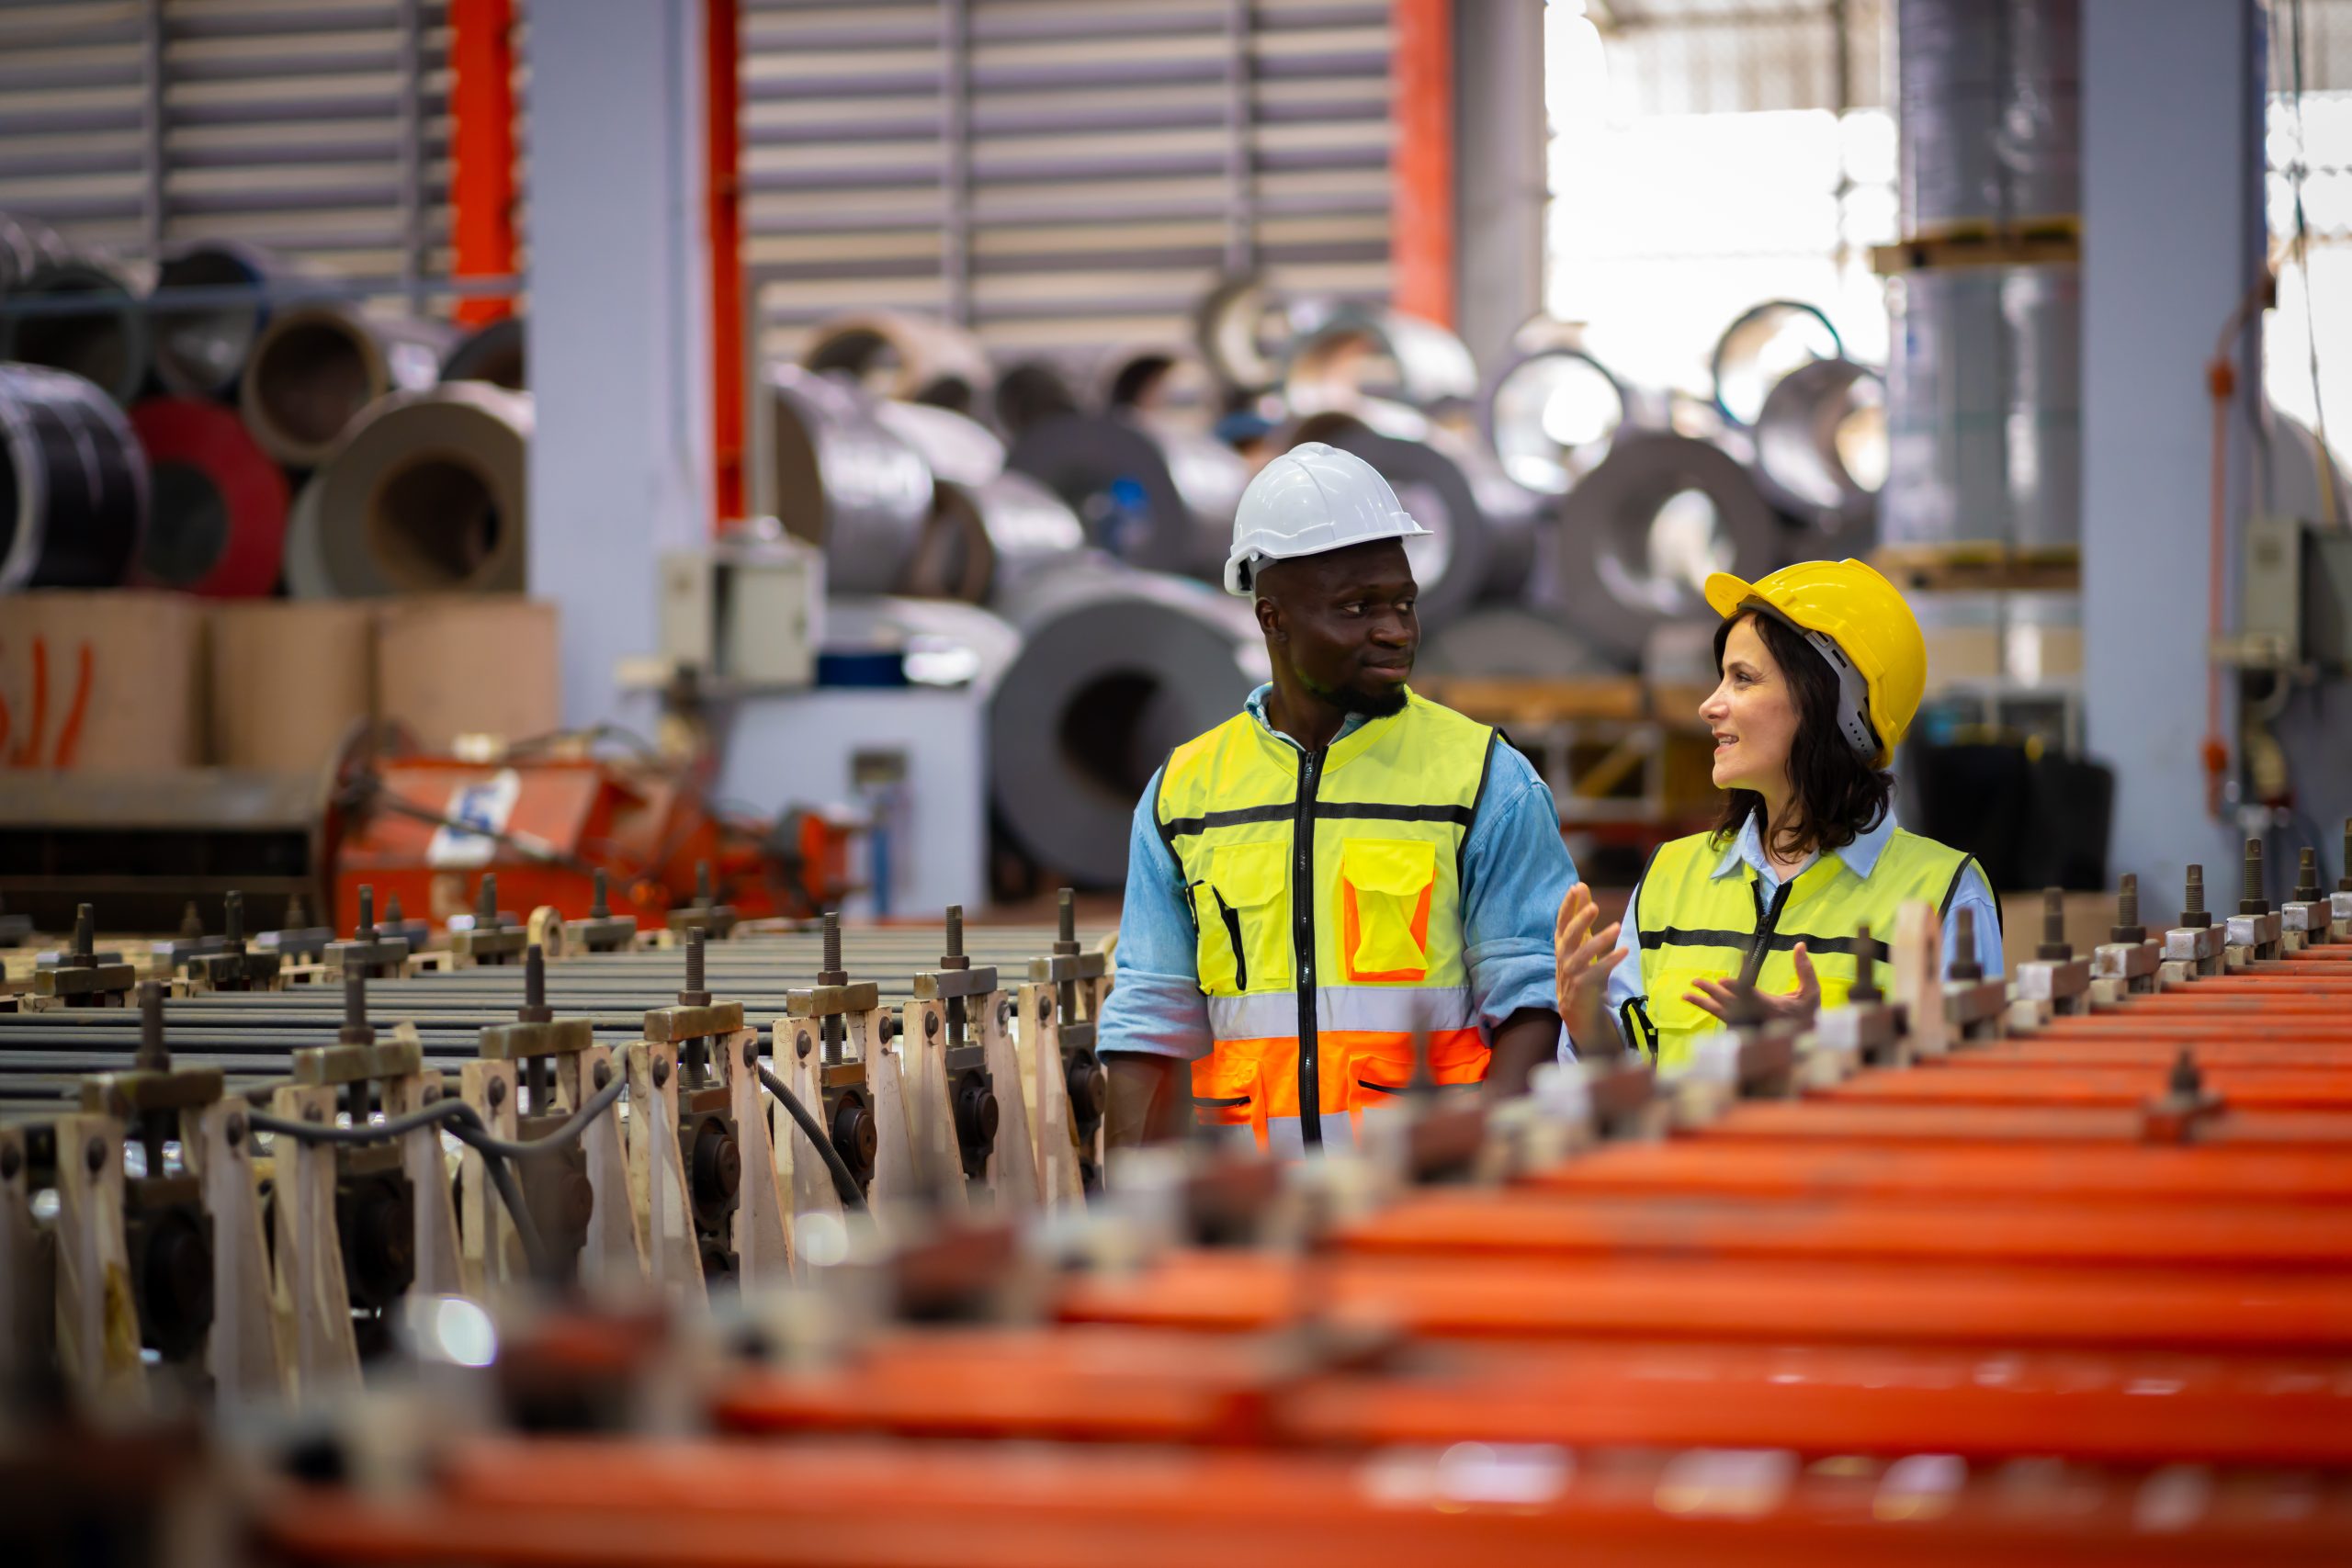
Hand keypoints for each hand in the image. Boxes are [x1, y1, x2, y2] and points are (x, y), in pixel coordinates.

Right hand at [1553, 885, 1628, 1046]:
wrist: (1577, 1011)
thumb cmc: (1580, 970)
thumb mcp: (1580, 941)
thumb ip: (1580, 915)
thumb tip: (1581, 886)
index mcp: (1562, 944)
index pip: (1561, 921)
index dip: (1567, 905)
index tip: (1576, 888)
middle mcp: (1563, 957)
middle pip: (1569, 936)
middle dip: (1580, 920)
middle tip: (1594, 906)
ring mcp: (1571, 973)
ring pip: (1582, 955)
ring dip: (1599, 941)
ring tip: (1616, 927)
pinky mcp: (1583, 987)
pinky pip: (1597, 972)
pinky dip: (1610, 961)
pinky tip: (1624, 950)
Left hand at [1685, 943, 1819, 1023]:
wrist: (1805, 1043)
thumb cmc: (1807, 1016)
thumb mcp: (1812, 993)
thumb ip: (1805, 969)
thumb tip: (1799, 944)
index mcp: (1770, 1008)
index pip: (1751, 992)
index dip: (1739, 983)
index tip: (1725, 977)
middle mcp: (1755, 1019)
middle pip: (1728, 1003)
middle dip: (1711, 991)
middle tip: (1696, 981)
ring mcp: (1748, 1026)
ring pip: (1721, 1013)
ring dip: (1703, 1002)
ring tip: (1686, 994)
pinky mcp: (1744, 1031)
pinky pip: (1723, 1020)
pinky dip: (1711, 1010)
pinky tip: (1698, 1001)